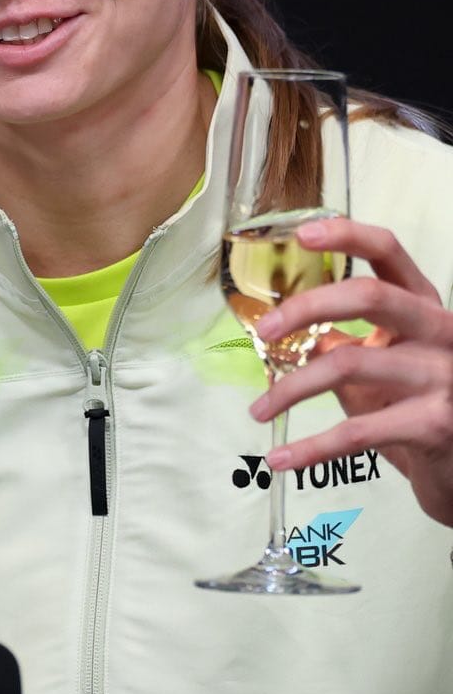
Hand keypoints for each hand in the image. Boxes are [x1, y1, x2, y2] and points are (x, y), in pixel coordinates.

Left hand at [249, 216, 452, 527]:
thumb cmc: (416, 405)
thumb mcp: (384, 362)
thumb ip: (342, 340)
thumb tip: (285, 330)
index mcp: (424, 305)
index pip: (389, 252)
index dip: (346, 236)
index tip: (301, 235)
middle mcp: (442, 331)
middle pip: (369, 296)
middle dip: (307, 308)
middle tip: (264, 331)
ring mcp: (444, 377)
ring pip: (348, 364)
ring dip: (292, 389)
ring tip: (259, 408)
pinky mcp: (436, 424)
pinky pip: (358, 432)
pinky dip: (311, 447)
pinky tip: (280, 458)